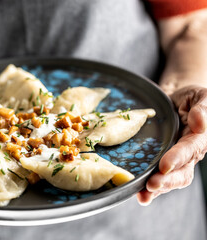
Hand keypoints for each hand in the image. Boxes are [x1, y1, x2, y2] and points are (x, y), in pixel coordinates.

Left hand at [137, 86, 206, 204]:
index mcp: (200, 137)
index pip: (190, 149)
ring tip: (144, 194)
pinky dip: (152, 190)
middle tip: (152, 184)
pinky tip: (141, 197)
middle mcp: (191, 152)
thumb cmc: (190, 98)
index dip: (178, 158)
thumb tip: (200, 123)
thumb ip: (202, 108)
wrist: (176, 101)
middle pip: (182, 171)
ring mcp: (178, 160)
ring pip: (172, 179)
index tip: (164, 165)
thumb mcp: (199, 96)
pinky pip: (161, 178)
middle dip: (167, 180)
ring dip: (159, 188)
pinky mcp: (165, 162)